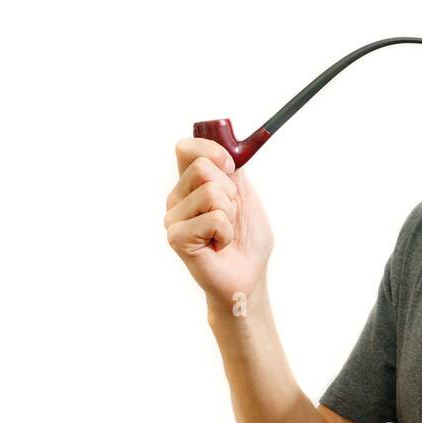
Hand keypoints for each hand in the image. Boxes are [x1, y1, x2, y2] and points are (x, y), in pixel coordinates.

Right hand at [164, 137, 273, 311]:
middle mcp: (176, 199)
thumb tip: (226, 146)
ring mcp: (172, 218)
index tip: (230, 166)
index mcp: (189, 185)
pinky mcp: (176, 238)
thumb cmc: (246, 240)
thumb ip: (232, 170)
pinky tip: (218, 246)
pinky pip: (214, 218)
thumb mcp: (245, 196)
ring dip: (230, 214)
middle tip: (229, 217)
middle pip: (203, 167)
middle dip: (230, 191)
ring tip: (224, 234)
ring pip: (211, 193)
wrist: (249, 276)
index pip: (185, 148)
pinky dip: (226, 233)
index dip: (211, 150)